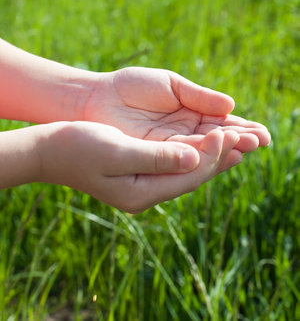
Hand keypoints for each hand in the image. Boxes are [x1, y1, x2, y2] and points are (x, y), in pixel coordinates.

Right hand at [40, 121, 241, 212]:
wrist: (49, 150)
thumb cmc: (78, 146)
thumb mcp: (116, 150)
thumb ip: (155, 157)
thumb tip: (193, 157)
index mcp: (140, 193)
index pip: (188, 175)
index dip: (212, 154)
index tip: (228, 130)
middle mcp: (145, 194)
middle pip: (192, 176)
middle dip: (220, 156)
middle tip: (245, 135)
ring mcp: (142, 186)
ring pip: (186, 171)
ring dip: (211, 154)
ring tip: (235, 137)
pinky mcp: (139, 173)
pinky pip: (175, 164)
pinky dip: (193, 151)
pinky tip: (204, 141)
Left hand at [84, 67, 269, 153]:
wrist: (97, 97)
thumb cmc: (131, 86)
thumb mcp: (170, 85)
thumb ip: (198, 96)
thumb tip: (231, 105)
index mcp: (190, 114)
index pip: (222, 124)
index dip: (243, 129)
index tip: (263, 133)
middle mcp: (183, 135)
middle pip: (217, 142)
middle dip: (239, 141)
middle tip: (260, 141)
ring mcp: (169, 148)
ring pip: (202, 153)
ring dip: (224, 150)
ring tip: (245, 146)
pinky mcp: (155, 158)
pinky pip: (181, 160)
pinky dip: (200, 158)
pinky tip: (217, 155)